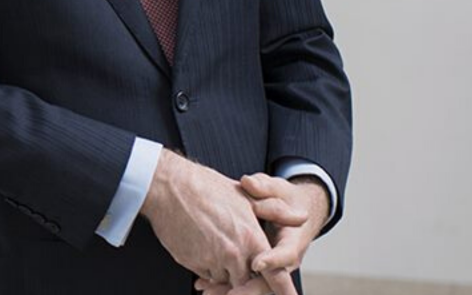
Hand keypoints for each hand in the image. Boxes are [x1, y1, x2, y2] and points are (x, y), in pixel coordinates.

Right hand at [138, 151, 305, 287]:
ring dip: (224, 270)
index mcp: (251, 239)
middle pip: (247, 280)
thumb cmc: (206, 188)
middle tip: (233, 252)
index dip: (285, 290)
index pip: (274, 274)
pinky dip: (207, 267)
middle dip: (245, 275)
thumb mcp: (246, 196)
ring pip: (225, 278)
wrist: (169, 187)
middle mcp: (233, 255)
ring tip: (215, 241)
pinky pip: (206, 274)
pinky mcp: (192, 263)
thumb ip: (277, 212)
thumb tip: (302, 217)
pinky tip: (202, 244)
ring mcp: (211, 261)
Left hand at [194, 174, 329, 294]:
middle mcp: (283, 259)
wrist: (293, 209)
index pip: (286, 254)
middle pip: (270, 281)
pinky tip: (203, 285)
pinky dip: (223, 283)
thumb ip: (264, 187)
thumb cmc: (285, 199)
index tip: (256, 264)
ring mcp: (269, 266)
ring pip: (254, 285)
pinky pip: (242, 280)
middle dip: (249, 289)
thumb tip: (248, 182)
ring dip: (231, 289)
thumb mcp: (277, 190)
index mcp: (293, 240)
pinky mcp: (255, 267)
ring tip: (208, 291)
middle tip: (229, 294)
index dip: (272, 260)